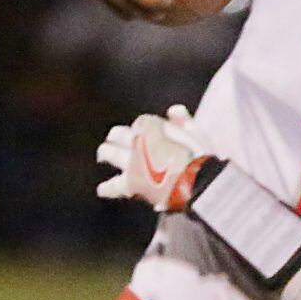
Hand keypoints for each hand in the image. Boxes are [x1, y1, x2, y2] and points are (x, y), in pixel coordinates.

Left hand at [96, 105, 210, 211]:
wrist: (195, 183)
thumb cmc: (200, 157)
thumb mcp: (198, 134)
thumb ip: (184, 121)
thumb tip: (173, 109)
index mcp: (152, 128)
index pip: (143, 122)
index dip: (145, 126)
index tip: (145, 128)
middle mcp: (138, 142)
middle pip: (122, 135)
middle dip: (118, 135)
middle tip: (113, 137)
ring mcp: (132, 163)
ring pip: (113, 154)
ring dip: (106, 153)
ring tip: (102, 153)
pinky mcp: (131, 184)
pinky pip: (114, 186)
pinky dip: (107, 188)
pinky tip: (101, 189)